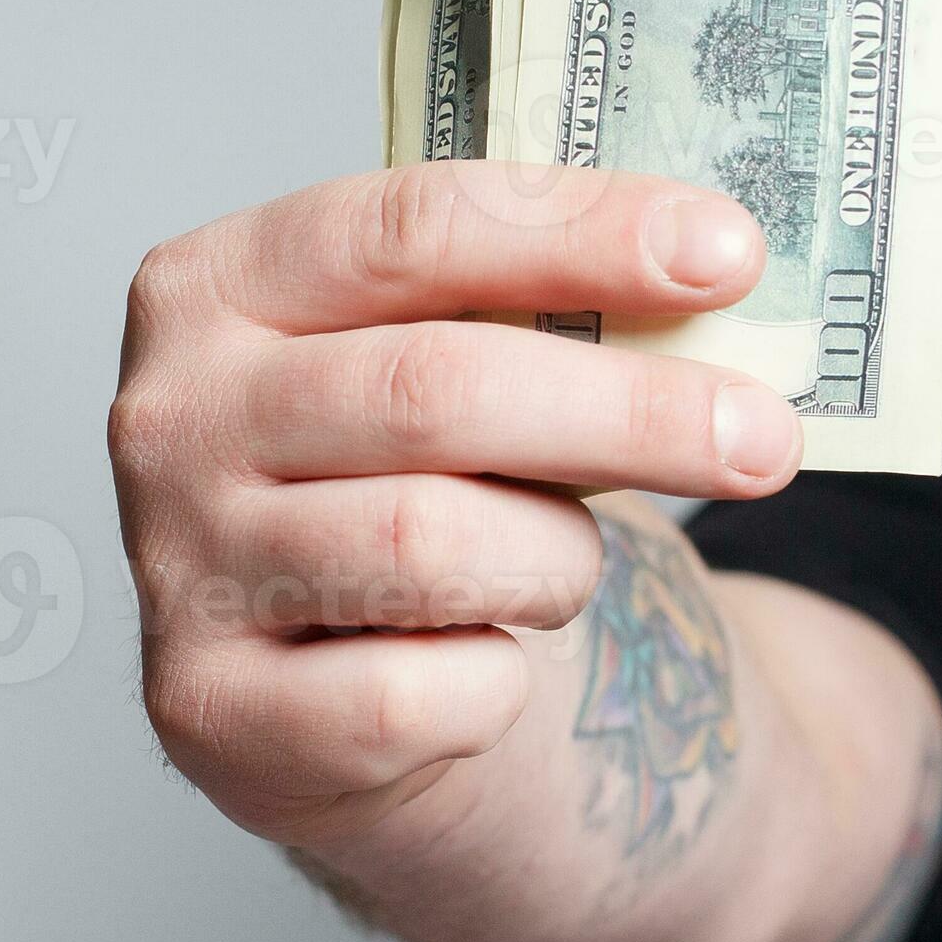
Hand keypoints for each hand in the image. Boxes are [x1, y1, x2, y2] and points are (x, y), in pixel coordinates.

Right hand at [106, 162, 799, 846]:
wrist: (335, 691)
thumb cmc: (419, 486)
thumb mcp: (459, 365)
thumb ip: (548, 314)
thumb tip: (718, 279)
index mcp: (222, 283)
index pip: (414, 227)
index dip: (586, 234)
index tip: (732, 252)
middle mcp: (172, 416)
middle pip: (436, 390)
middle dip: (633, 412)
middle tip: (770, 437)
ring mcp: (178, 569)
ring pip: (434, 543)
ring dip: (556, 559)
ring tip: (568, 565)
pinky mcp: (214, 715)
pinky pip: (421, 693)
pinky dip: (496, 682)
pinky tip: (485, 662)